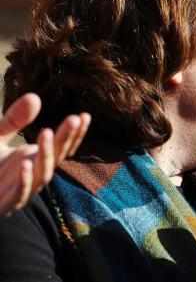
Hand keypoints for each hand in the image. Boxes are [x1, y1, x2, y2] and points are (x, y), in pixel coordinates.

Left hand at [0, 93, 90, 215]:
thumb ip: (15, 119)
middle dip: (66, 138)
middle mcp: (36, 174)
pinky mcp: (7, 203)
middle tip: (74, 118)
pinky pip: (19, 192)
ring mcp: (24, 190)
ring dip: (46, 154)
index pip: (63, 146)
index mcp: (38, 160)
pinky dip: (24, 179)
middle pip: (57, 156)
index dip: (75, 133)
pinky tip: (24, 163)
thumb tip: (35, 96)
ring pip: (42, 173)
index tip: (84, 115)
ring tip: (46, 131)